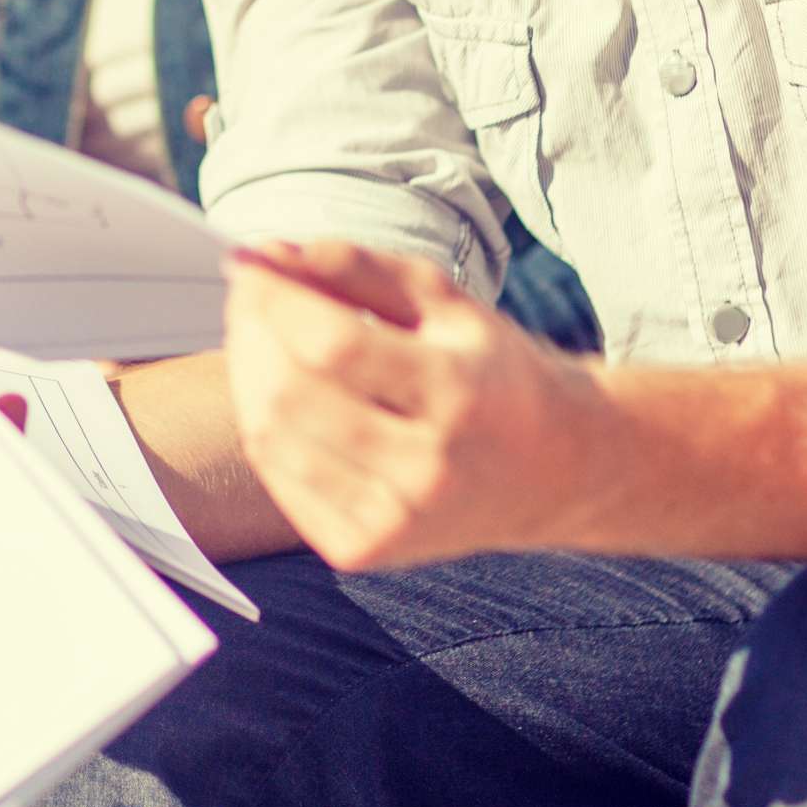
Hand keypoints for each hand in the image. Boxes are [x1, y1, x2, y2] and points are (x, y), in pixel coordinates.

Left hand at [222, 238, 605, 568]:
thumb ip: (359, 269)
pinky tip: (280, 395)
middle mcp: (427, 469)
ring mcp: (393, 521)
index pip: (333, 346)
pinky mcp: (364, 551)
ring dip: (247, 374)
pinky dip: (263, 427)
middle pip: (291, 394)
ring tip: (260, 336)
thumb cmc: (492, 372)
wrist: (559, 472)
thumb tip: (269, 255)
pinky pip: (278, 479)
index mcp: (458, 395)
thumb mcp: (446, 301)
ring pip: (272, 438)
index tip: (251, 262)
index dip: (276, 299)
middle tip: (250, 295)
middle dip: (251, 330)